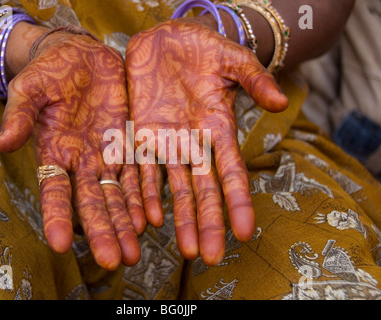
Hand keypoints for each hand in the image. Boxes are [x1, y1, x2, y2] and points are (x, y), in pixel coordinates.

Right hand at [0, 29, 145, 269]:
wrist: (81, 56)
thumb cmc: (50, 71)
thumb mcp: (30, 88)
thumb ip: (21, 114)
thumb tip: (4, 143)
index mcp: (54, 153)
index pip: (54, 191)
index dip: (56, 216)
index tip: (59, 244)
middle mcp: (81, 163)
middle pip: (92, 203)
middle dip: (102, 231)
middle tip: (113, 260)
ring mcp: (106, 156)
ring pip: (117, 196)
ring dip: (126, 224)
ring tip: (134, 252)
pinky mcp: (128, 145)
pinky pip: (138, 175)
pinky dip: (144, 197)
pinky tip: (152, 220)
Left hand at [125, 19, 287, 265]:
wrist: (165, 41)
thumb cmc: (203, 48)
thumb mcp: (232, 59)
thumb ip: (254, 79)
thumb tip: (280, 102)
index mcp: (218, 129)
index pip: (231, 171)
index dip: (238, 201)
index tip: (245, 231)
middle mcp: (194, 144)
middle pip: (203, 190)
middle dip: (207, 222)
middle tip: (211, 256)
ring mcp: (166, 143)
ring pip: (173, 188)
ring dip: (178, 218)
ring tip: (185, 250)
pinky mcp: (140, 136)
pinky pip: (140, 170)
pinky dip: (145, 194)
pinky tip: (149, 220)